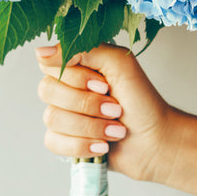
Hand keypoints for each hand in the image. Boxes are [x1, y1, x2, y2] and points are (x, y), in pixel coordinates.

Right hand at [35, 43, 180, 182]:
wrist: (156, 140)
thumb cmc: (142, 100)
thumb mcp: (119, 63)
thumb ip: (84, 49)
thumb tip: (41, 52)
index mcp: (76, 65)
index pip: (50, 64)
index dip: (76, 79)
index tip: (104, 86)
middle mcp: (65, 88)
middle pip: (47, 91)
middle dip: (87, 104)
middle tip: (115, 109)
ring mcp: (63, 114)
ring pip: (52, 118)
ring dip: (90, 127)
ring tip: (115, 130)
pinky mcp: (64, 140)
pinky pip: (53, 141)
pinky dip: (81, 145)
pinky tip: (102, 145)